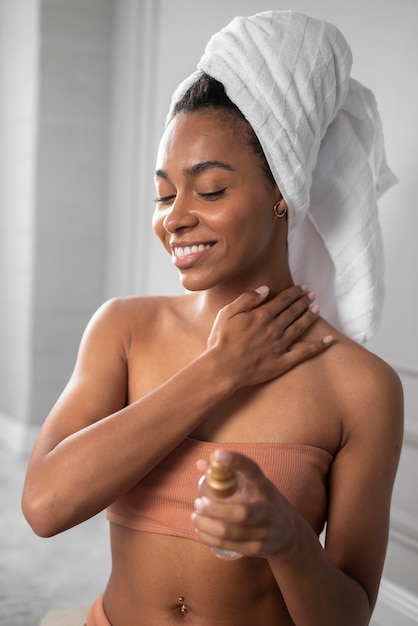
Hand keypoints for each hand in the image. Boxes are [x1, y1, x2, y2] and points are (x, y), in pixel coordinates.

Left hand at [192, 449, 294, 557]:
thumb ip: (229, 473)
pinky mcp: (257, 549)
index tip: (217, 455)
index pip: (253, 471)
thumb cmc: (264, 502)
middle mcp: (267, 509)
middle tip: (198, 503)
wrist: (290, 533)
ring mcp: (264, 531)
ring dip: (207, 525)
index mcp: (265, 487)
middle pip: (241, 512)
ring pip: (230, 532)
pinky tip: (201, 531)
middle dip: (214, 509)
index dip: (236, 461)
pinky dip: (210, 538)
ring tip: (195, 517)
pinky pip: (229, 545)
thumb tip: (201, 463)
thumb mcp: (254, 485)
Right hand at [206, 285, 332, 388]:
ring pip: (300, 327)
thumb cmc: (221, 340)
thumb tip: (265, 289)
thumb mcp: (227, 313)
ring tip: (318, 308)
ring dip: (310, 316)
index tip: (302, 287)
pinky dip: (318, 346)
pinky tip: (328, 340)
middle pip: (293, 311)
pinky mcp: (282, 362)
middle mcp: (274, 328)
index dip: (294, 292)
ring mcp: (280, 345)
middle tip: (312, 294)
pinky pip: (304, 353)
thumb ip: (247, 299)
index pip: (283, 300)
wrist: (222, 368)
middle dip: (304, 301)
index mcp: (262, 315)